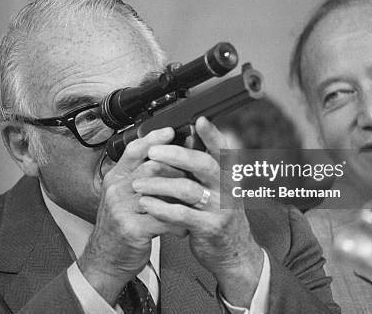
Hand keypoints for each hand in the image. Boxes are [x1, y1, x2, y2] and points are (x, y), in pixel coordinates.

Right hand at [77, 127, 186, 304]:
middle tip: (195, 173)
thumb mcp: (124, 196)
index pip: (134, 150)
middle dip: (178, 168)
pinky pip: (163, 219)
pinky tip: (185, 227)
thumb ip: (140, 178)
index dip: (154, 139)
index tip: (172, 131)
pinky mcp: (132, 229)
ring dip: (181, 194)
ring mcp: (122, 208)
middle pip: (152, 167)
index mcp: (116, 178)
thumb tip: (167, 158)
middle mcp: (116, 190)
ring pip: (160, 191)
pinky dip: (179, 223)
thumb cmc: (120, 226)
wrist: (105, 260)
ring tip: (194, 199)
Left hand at [131, 117, 263, 306]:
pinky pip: (183, 214)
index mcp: (228, 174)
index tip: (199, 120)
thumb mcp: (216, 187)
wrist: (233, 252)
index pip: (222, 149)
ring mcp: (220, 208)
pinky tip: (147, 204)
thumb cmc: (218, 214)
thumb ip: (203, 166)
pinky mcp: (209, 227)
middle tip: (152, 152)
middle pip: (204, 164)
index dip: (212, 134)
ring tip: (138, 183)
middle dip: (176, 155)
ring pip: (188, 189)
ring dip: (159, 184)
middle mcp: (227, 188)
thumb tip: (189, 137)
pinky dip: (162, 208)